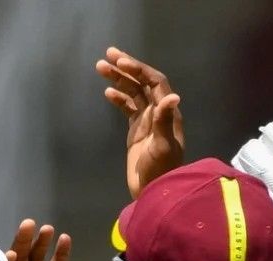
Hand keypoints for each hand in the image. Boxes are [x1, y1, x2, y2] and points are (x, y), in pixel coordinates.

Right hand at [95, 47, 184, 197]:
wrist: (153, 192)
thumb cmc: (160, 171)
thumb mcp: (163, 146)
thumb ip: (165, 121)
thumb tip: (173, 97)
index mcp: (168, 113)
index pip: (155, 82)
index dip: (139, 70)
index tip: (121, 62)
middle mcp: (159, 112)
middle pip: (142, 83)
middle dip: (126, 67)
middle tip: (107, 54)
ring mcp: (147, 121)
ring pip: (133, 93)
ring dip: (118, 79)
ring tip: (100, 67)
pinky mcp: (137, 131)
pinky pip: (128, 108)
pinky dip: (118, 98)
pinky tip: (107, 92)